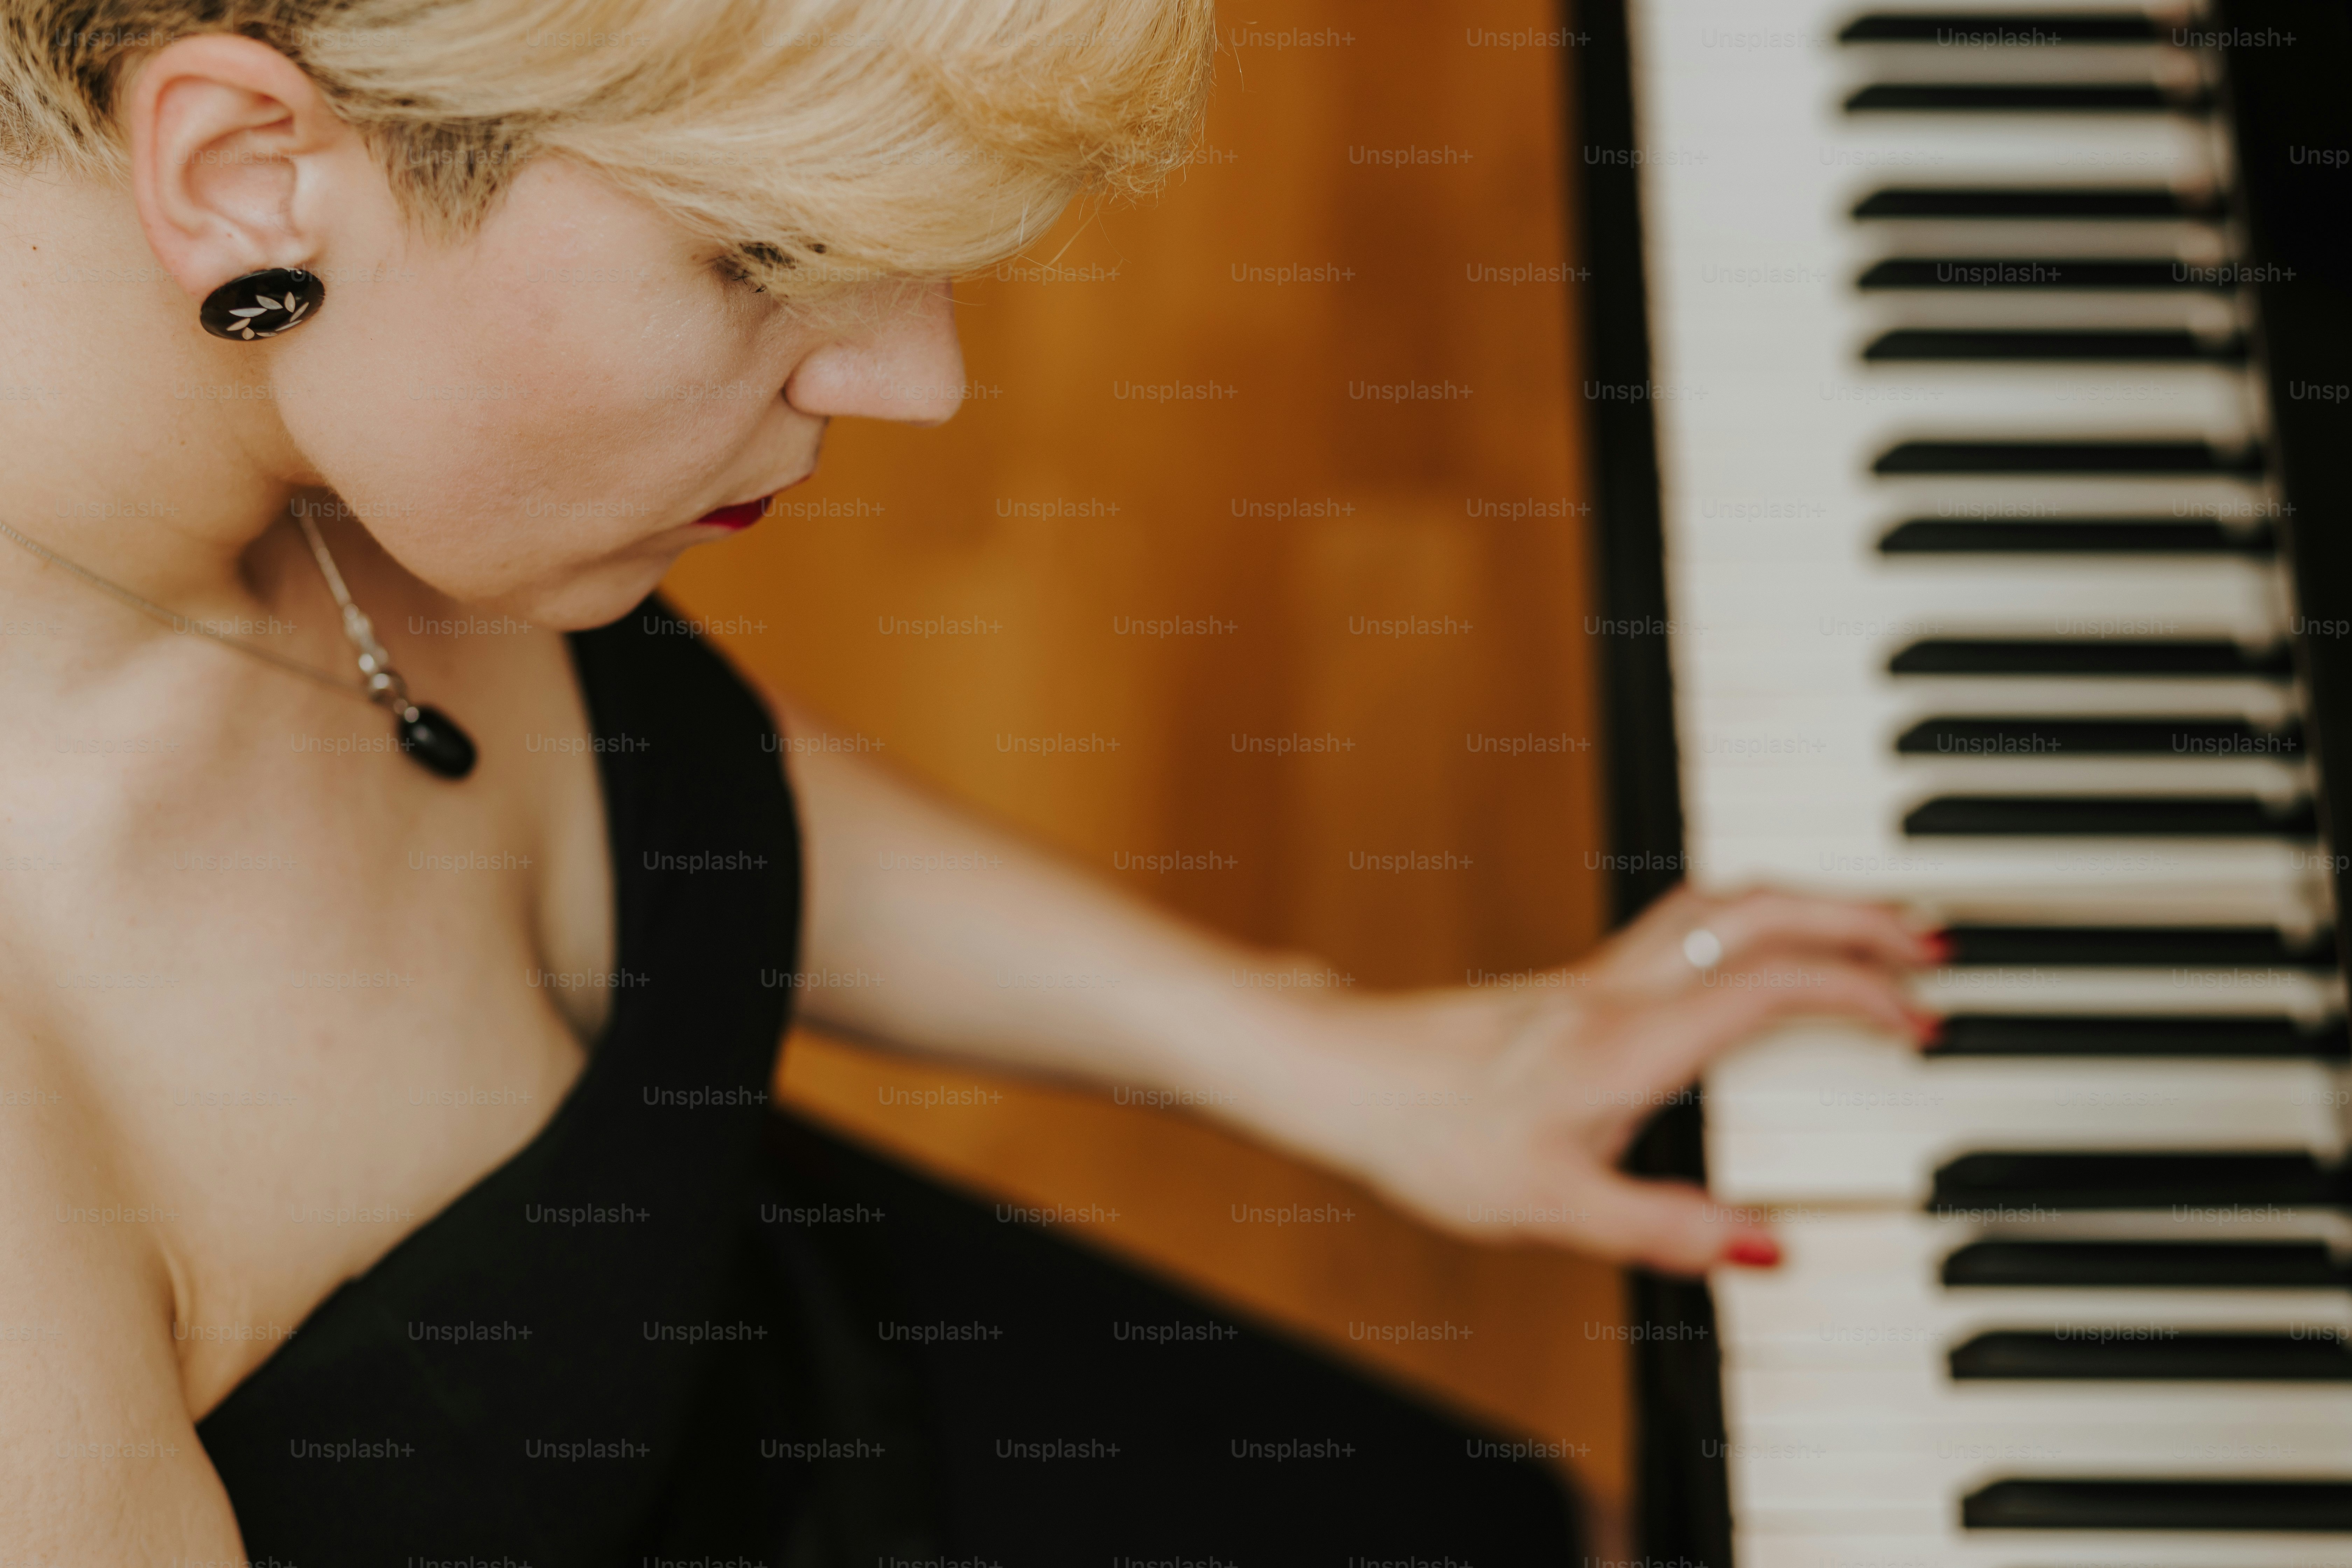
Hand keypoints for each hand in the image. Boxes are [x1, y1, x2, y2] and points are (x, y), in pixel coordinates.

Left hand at [1301, 885, 1943, 1274]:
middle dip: (1853, 913)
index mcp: (1629, 1042)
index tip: (1920, 1017)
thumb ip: (1663, 1228)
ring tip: (1871, 927)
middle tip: (1927, 937)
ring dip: (1802, 903)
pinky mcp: (1576, 988)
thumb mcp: (1551, 1209)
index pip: (1771, 985)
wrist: (1341, 1078)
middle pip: (1756, 909)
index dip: (1857, 991)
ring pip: (1718, 903)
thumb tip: (1768, 1249)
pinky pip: (1683, 927)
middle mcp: (1619, 992)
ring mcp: (1596, 980)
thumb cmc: (1430, 1136)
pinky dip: (1748, 924)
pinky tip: (1761, 955)